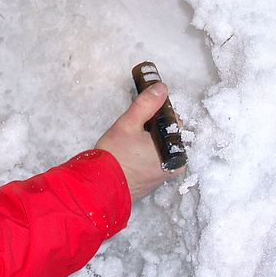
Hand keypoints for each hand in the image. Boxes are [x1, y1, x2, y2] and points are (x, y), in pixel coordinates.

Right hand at [95, 84, 185, 202]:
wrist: (100, 188)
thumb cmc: (114, 156)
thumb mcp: (128, 123)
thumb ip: (146, 104)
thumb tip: (161, 88)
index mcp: (175, 150)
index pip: (174, 122)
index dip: (158, 114)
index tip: (142, 114)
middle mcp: (175, 165)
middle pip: (168, 136)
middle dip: (153, 128)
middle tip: (132, 128)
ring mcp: (165, 175)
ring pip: (161, 148)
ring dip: (149, 141)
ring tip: (129, 141)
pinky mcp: (154, 182)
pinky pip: (155, 161)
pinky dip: (146, 154)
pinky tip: (130, 153)